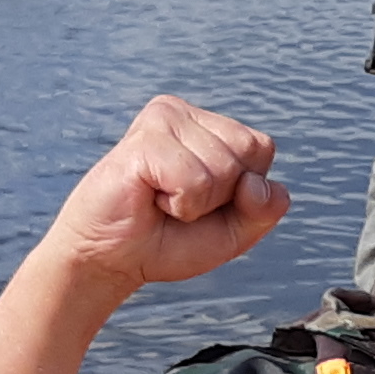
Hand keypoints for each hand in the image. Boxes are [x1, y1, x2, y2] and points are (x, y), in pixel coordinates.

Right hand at [41, 95, 287, 302]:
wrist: (109, 261)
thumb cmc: (168, 240)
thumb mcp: (234, 232)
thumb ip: (264, 209)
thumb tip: (258, 184)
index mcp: (206, 124)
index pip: (261, 148)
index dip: (243, 191)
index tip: (200, 202)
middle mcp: (183, 112)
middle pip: (248, 151)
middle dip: (221, 195)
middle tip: (177, 203)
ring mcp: (162, 119)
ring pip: (224, 168)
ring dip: (197, 204)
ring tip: (160, 201)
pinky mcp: (144, 140)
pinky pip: (195, 180)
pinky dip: (181, 205)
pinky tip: (150, 199)